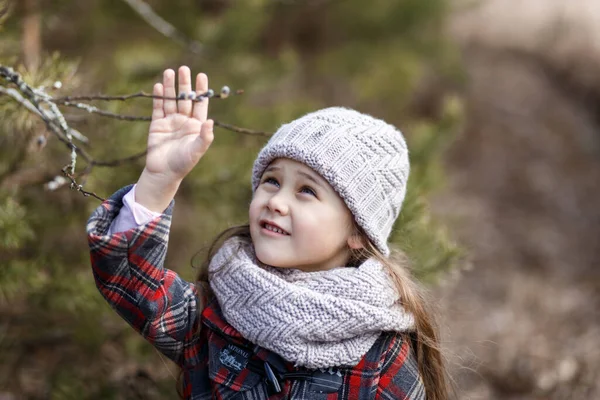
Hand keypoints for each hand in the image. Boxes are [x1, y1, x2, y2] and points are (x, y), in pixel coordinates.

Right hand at [135, 66, 213, 211]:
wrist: (164, 172)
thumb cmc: (184, 163)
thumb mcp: (197, 150)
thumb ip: (205, 136)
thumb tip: (211, 121)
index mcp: (196, 126)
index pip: (200, 104)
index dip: (201, 90)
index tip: (201, 75)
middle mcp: (184, 121)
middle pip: (185, 99)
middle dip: (185, 84)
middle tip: (184, 68)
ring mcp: (170, 122)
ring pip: (171, 100)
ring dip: (171, 87)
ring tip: (170, 71)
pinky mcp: (157, 125)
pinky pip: (158, 108)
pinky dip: (159, 97)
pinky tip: (159, 86)